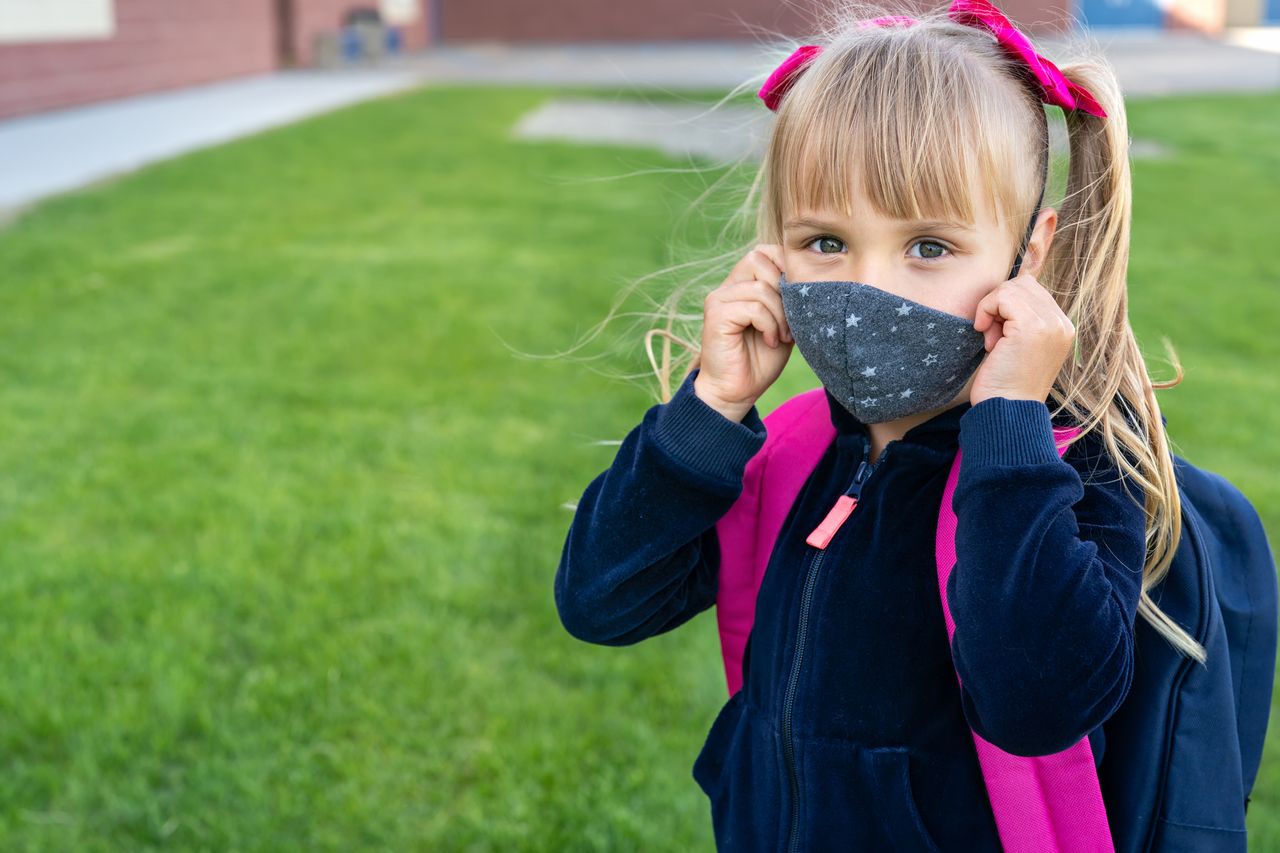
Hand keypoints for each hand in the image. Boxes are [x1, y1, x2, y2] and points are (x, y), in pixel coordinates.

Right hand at [692, 245, 793, 421]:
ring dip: (780, 314)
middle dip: (784, 290)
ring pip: (761, 288)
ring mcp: (719, 300)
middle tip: (790, 321)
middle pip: (759, 259)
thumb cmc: (761, 359)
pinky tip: (770, 341)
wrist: (736, 392)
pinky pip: (753, 307)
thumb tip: (807, 276)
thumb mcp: (783, 322)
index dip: (785, 266)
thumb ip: (789, 298)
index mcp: (742, 284)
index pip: (764, 252)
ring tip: (782, 336)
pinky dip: (769, 325)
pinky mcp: (716, 315)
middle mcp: (728, 287)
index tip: (798, 299)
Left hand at [969, 274, 1074, 406]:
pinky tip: (987, 339)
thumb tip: (1003, 292)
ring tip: (993, 342)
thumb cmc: (1005, 384)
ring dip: (992, 311)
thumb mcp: (1018, 346)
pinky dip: (986, 311)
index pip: (1032, 290)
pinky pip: (1002, 296)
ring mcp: (1050, 323)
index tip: (999, 336)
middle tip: (994, 338)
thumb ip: (1020, 320)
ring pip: (1011, 288)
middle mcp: (1062, 323)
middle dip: (999, 306)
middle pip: (1022, 284)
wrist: (1008, 412)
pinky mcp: (1032, 326)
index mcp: (1062, 327)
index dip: (1007, 307)